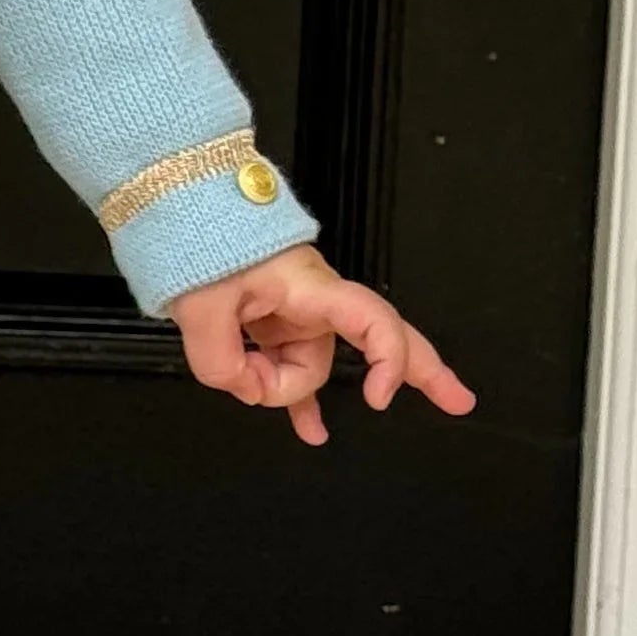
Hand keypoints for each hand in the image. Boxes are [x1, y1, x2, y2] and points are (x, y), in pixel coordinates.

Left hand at [169, 245, 475, 450]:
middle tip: (458, 400)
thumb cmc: (198, 234)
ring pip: (308, 368)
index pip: (372, 322)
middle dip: (422, 371)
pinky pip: (294, 366)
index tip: (378, 398)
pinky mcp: (273, 322)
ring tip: (243, 376)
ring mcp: (295, 313)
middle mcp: (313, 300)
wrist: (178, 207)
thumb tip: (243, 388)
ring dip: (278, 385)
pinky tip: (312, 428)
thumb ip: (221, 360)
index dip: (387, 362)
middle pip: (381, 340)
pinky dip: (299, 397)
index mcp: (311, 286)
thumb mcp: (199, 303)